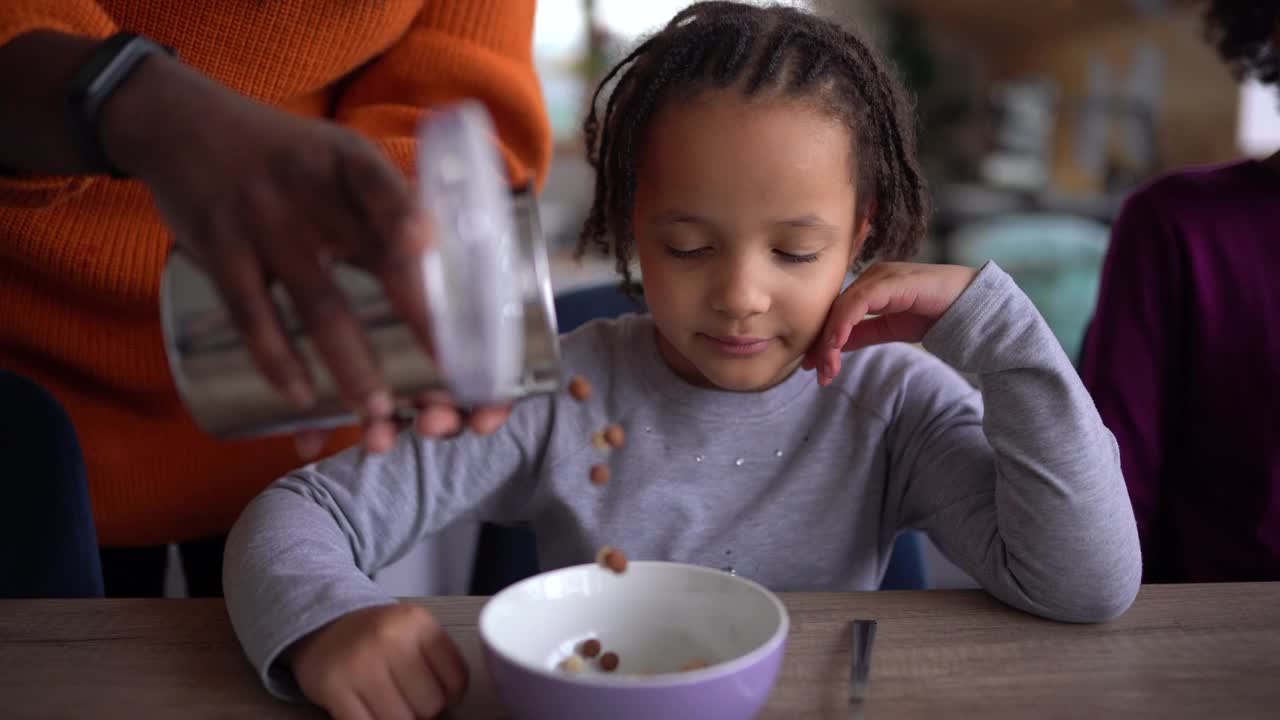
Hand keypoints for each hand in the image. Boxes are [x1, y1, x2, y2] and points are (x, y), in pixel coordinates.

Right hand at [99, 54, 509, 451]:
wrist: (182, 124)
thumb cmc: (286, 158)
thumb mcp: (338, 155)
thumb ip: (387, 204)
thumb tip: (448, 265)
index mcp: (351, 160)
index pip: (392, 194)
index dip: (419, 228)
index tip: (446, 269)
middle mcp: (310, 188)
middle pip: (374, 260)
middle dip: (416, 322)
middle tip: (445, 377)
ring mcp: (262, 221)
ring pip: (318, 305)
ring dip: (351, 365)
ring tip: (378, 412)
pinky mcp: (219, 250)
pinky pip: (252, 316)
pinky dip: (277, 361)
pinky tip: (301, 398)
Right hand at [291, 603, 467, 719]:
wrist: (324, 625)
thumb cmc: (376, 635)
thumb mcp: (415, 630)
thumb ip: (440, 659)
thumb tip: (452, 701)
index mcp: (417, 622)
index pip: (456, 681)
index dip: (449, 696)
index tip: (436, 691)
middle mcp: (390, 638)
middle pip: (430, 706)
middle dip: (422, 709)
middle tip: (407, 697)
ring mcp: (360, 663)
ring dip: (397, 718)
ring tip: (386, 700)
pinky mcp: (333, 687)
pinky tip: (367, 707)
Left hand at [803, 262, 978, 384]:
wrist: (974, 310)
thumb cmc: (937, 315)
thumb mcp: (890, 330)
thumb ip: (862, 334)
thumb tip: (832, 347)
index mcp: (870, 287)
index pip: (836, 313)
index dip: (823, 341)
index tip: (815, 369)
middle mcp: (871, 277)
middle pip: (834, 311)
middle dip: (823, 345)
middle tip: (818, 374)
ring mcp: (881, 276)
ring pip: (842, 308)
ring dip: (831, 340)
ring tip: (828, 368)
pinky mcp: (891, 281)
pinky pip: (858, 302)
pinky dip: (843, 323)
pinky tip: (837, 345)